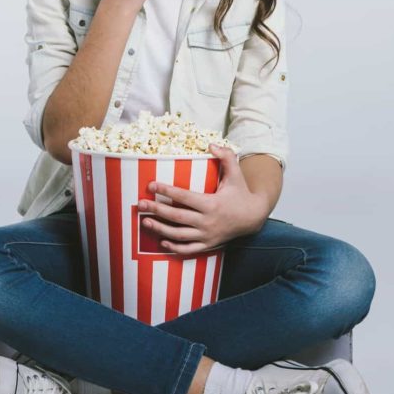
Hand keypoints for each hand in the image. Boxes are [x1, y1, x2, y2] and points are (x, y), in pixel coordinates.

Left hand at [136, 143, 266, 254]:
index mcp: (212, 203)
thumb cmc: (241, 193)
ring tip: (145, 221)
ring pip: (179, 234)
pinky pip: (188, 249)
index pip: (185, 197)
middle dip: (157, 210)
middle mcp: (208, 221)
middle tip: (140, 204)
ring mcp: (207, 235)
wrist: (253, 218)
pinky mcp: (208, 244)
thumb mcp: (236, 174)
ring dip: (160, 229)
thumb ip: (226, 156)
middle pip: (177, 217)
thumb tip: (211, 144)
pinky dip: (174, 246)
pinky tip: (162, 240)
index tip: (151, 185)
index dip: (167, 191)